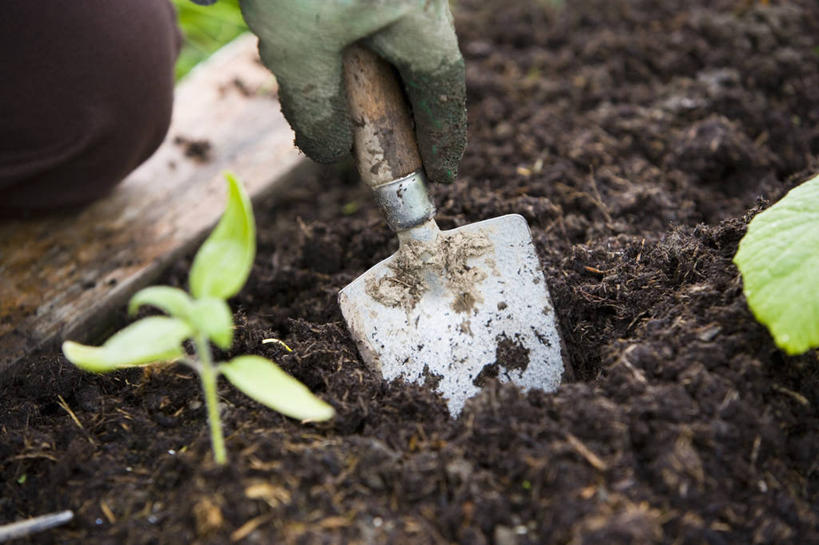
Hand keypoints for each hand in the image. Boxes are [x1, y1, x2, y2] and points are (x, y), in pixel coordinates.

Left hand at [236, 0, 466, 183]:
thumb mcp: (299, 48)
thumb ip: (317, 109)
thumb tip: (329, 153)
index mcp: (419, 17)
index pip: (443, 88)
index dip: (443, 136)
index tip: (442, 173)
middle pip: (418, 62)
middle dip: (400, 109)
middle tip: (381, 146)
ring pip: (386, 36)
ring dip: (365, 76)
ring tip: (338, 101)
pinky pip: (360, 14)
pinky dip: (342, 44)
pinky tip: (314, 48)